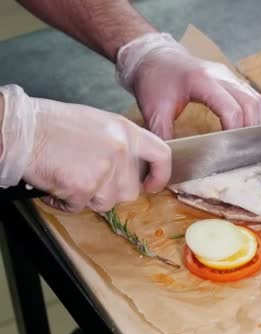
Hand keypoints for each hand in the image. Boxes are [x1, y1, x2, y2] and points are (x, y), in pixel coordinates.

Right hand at [0, 85, 170, 212]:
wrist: (22, 130)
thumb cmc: (53, 125)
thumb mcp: (100, 124)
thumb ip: (122, 144)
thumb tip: (133, 166)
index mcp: (127, 131)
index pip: (162, 156)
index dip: (160, 176)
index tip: (152, 185)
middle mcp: (121, 150)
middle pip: (131, 190)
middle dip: (111, 192)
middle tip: (89, 178)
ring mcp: (104, 169)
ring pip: (107, 202)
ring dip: (88, 197)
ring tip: (69, 176)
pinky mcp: (84, 187)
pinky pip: (81, 207)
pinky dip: (66, 202)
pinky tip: (57, 184)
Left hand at [116, 33, 260, 139]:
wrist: (154, 56)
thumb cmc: (153, 81)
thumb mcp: (154, 110)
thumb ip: (164, 136)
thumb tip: (170, 162)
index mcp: (202, 81)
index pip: (231, 108)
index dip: (235, 130)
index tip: (229, 149)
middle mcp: (221, 75)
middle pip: (251, 103)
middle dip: (250, 129)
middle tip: (242, 150)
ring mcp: (228, 75)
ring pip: (255, 99)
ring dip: (255, 122)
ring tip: (245, 142)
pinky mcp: (231, 78)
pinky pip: (252, 96)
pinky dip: (253, 114)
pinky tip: (244, 129)